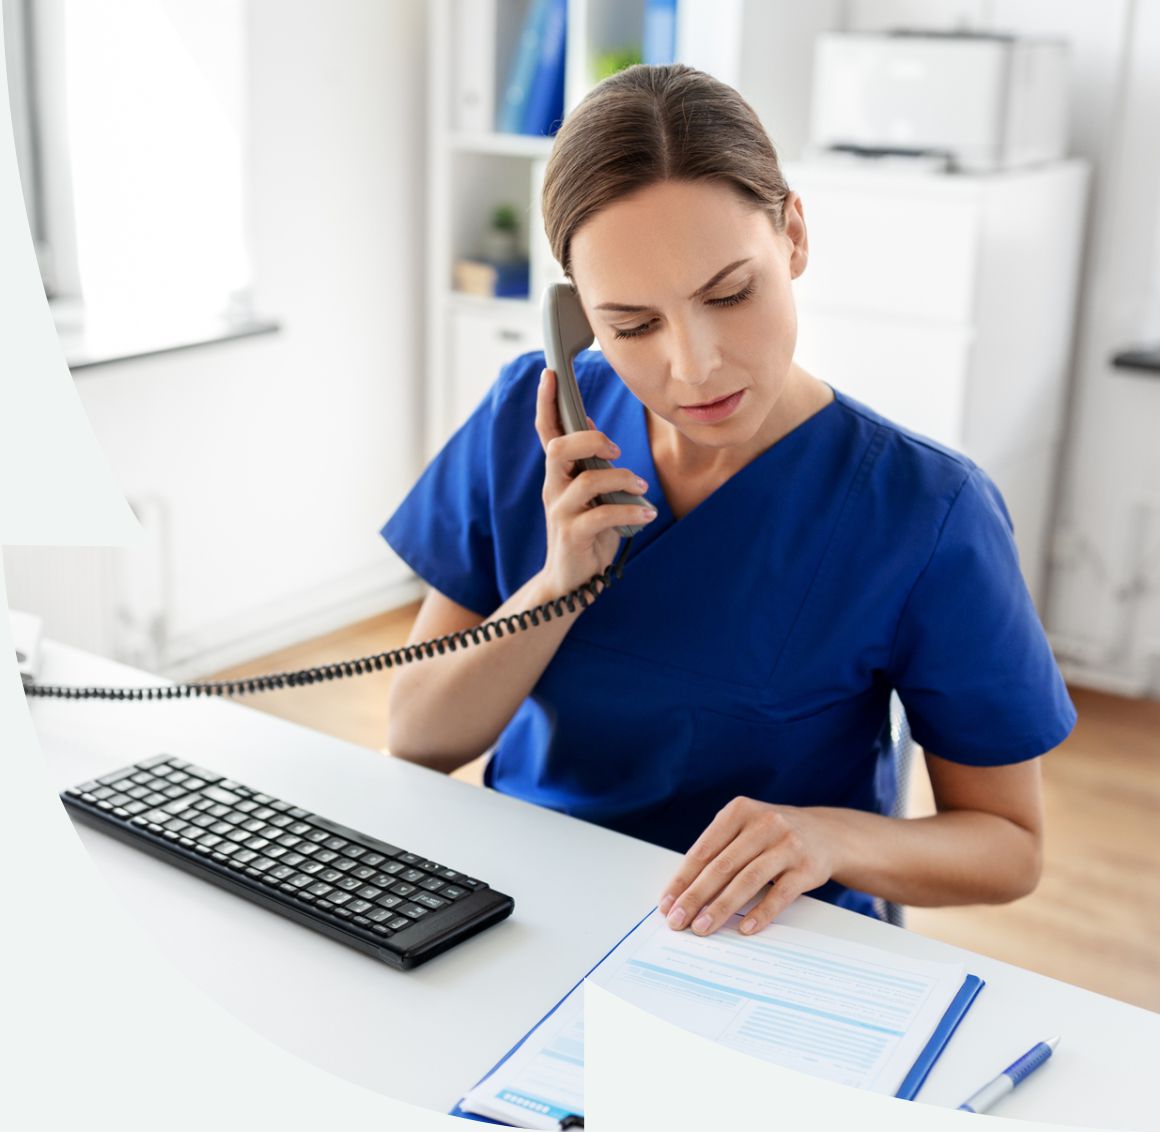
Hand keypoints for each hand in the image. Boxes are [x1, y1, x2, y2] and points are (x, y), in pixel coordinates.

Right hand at [534, 368, 656, 596]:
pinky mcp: (572, 535)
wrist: (571, 582)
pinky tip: (646, 515)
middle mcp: (553, 489)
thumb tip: (590, 426)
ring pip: (587, 480)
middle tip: (616, 450)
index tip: (550, 374)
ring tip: (642, 489)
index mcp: (558, 474)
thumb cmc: (586, 533)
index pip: (546, 432)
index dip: (545, 403)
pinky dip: (630, 511)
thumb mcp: (589, 494)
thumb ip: (587, 463)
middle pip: (559, 448)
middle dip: (591, 439)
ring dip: (622, 479)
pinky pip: (602, 515)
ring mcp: (560, 512)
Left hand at [658, 798, 835, 936]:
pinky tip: (745, 928)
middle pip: (722, 865)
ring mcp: (788, 844)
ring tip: (703, 927)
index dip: (683, 878)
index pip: (704, 849)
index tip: (667, 903)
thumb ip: (718, 851)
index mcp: (739, 811)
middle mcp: (764, 823)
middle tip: (678, 921)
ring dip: (722, 907)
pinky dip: (761, 912)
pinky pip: (780, 894)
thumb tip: (683, 892)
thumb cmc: (773, 835)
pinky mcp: (807, 867)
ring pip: (748, 880)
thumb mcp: (745, 828)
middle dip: (696, 896)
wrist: (827, 833)